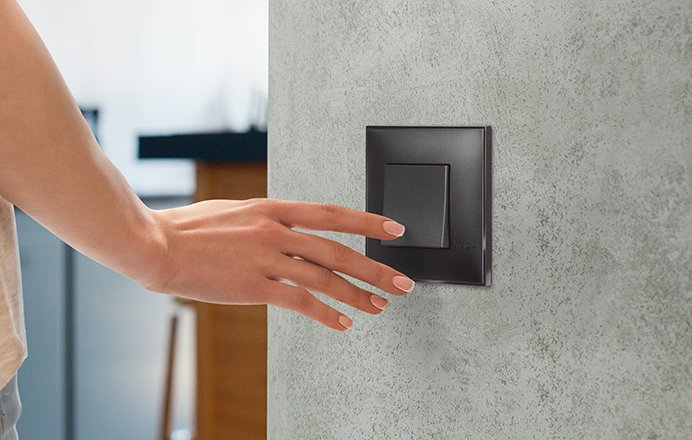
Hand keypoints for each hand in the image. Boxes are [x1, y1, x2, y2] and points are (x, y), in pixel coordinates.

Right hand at [147, 198, 413, 329]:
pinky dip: (325, 313)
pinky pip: (300, 301)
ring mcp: (267, 258)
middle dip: (376, 269)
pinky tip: (342, 323)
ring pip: (325, 279)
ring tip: (379, 307)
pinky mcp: (255, 286)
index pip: (333, 214)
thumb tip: (293, 231)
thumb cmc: (192, 228)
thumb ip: (269, 220)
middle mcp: (277, 231)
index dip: (368, 222)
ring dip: (357, 295)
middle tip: (402, 283)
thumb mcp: (238, 211)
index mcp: (274, 208)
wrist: (157, 245)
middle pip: (339, 251)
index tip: (396, 229)